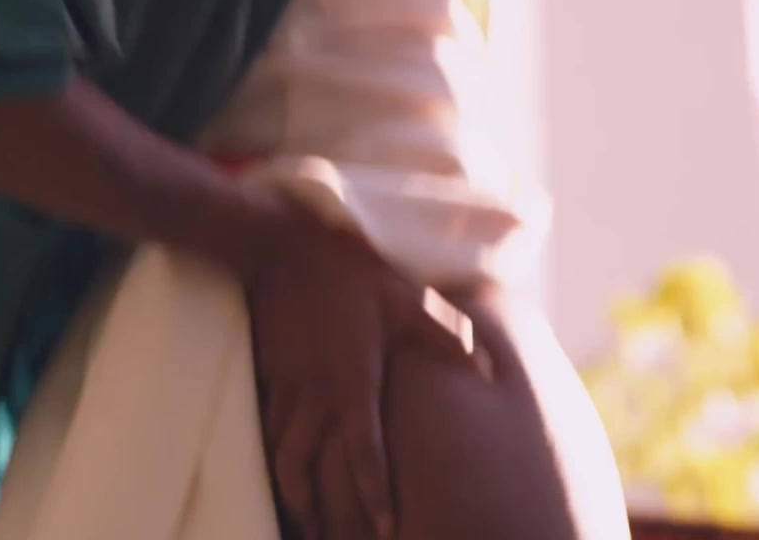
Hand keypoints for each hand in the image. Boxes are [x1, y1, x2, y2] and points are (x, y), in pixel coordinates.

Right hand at [240, 197, 463, 539]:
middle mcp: (316, 394)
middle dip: (320, 512)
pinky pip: (271, 434)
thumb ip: (445, 336)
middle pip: (308, 470)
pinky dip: (278, 463)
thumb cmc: (352, 273)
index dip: (374, 495)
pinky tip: (289, 478)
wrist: (283, 247)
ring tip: (308, 524)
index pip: (363, 451)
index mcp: (353, 380)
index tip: (387, 529)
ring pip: (283, 458)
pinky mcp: (271, 379)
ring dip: (294, 496)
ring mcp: (289, 389)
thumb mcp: (406, 299)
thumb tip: (487, 368)